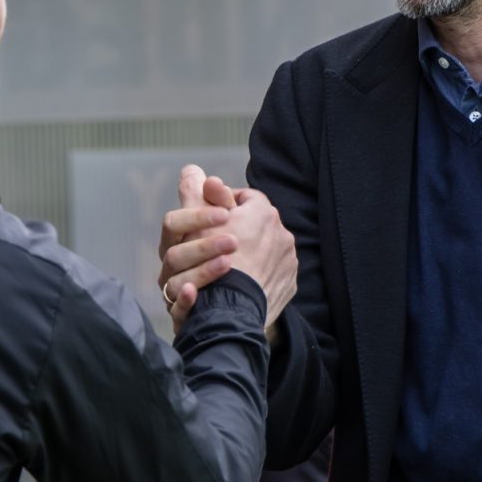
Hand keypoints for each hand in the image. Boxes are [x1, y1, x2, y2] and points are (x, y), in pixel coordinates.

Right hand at [159, 166, 296, 331]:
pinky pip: (274, 273)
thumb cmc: (212, 262)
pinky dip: (260, 274)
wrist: (233, 311)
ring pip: (267, 248)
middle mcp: (282, 232)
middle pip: (257, 223)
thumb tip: (192, 169)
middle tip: (222, 241)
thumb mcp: (197, 224)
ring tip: (230, 264)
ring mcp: (288, 259)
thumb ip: (195, 193)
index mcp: (262, 212)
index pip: (244, 197)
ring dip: (251, 252)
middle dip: (240, 229)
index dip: (225, 206)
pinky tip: (242, 281)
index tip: (214, 218)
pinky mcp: (289, 283)